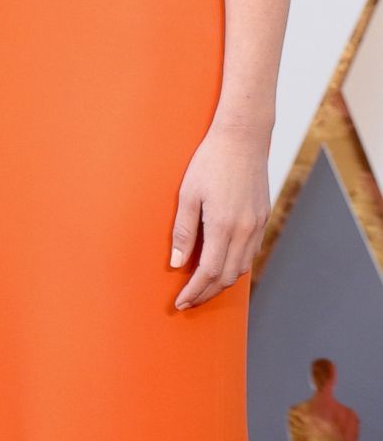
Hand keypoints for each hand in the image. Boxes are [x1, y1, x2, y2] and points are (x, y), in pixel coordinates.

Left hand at [169, 121, 269, 309]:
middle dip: (207, 293)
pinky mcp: (263, 218)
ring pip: (241, 268)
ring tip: (202, 287)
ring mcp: (257, 226)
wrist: (243, 138)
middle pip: (227, 277)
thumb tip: (177, 263)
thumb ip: (183, 231)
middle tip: (189, 300)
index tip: (181, 302)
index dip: (194, 291)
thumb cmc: (210, 161)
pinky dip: (236, 265)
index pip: (209, 273)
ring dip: (222, 282)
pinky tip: (222, 263)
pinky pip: (250, 253)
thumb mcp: (188, 193)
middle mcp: (244, 231)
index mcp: (223, 226)